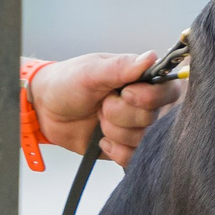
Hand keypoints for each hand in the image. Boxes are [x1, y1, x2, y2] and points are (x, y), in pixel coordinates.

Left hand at [28, 51, 182, 165]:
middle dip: (120, 115)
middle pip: (152, 118)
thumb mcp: (91, 71)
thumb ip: (121, 67)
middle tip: (101, 105)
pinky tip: (100, 139)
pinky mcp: (126, 147)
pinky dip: (114, 150)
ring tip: (97, 119)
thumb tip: (151, 57)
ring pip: (142, 139)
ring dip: (113, 132)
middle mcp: (143, 103)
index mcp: (141, 79)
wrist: (46, 109)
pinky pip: (133, 157)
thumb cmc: (68, 82)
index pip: (168, 91)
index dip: (148, 97)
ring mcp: (135, 126)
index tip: (123, 93)